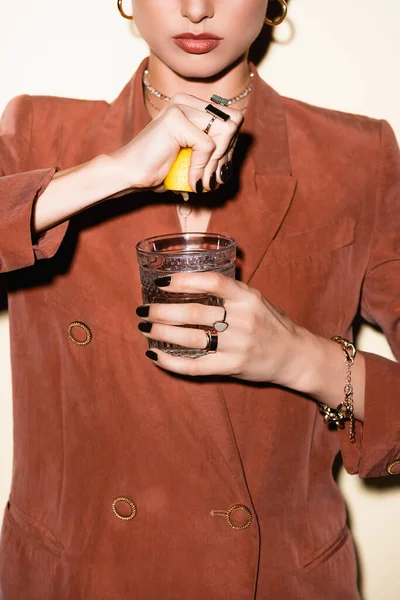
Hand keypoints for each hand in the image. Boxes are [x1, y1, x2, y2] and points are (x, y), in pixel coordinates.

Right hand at [110, 94, 243, 192]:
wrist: (129, 173)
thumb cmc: (158, 167)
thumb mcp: (192, 156)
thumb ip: (213, 149)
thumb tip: (234, 154)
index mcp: (192, 105)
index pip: (233, 117)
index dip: (231, 146)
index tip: (219, 169)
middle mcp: (186, 101)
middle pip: (233, 122)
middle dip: (227, 155)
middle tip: (213, 178)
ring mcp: (180, 107)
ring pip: (224, 132)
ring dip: (217, 163)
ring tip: (203, 180)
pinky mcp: (176, 120)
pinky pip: (208, 147)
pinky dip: (202, 167)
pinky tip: (191, 179)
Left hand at [136, 272, 310, 385]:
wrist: (294, 355)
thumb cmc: (271, 323)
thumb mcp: (255, 299)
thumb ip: (229, 291)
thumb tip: (189, 280)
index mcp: (247, 297)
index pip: (211, 282)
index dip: (183, 280)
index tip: (161, 281)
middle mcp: (242, 320)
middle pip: (194, 313)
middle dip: (162, 311)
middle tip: (143, 309)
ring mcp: (237, 345)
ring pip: (191, 339)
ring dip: (162, 333)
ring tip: (145, 328)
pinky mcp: (232, 366)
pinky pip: (195, 366)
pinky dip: (172, 362)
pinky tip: (155, 355)